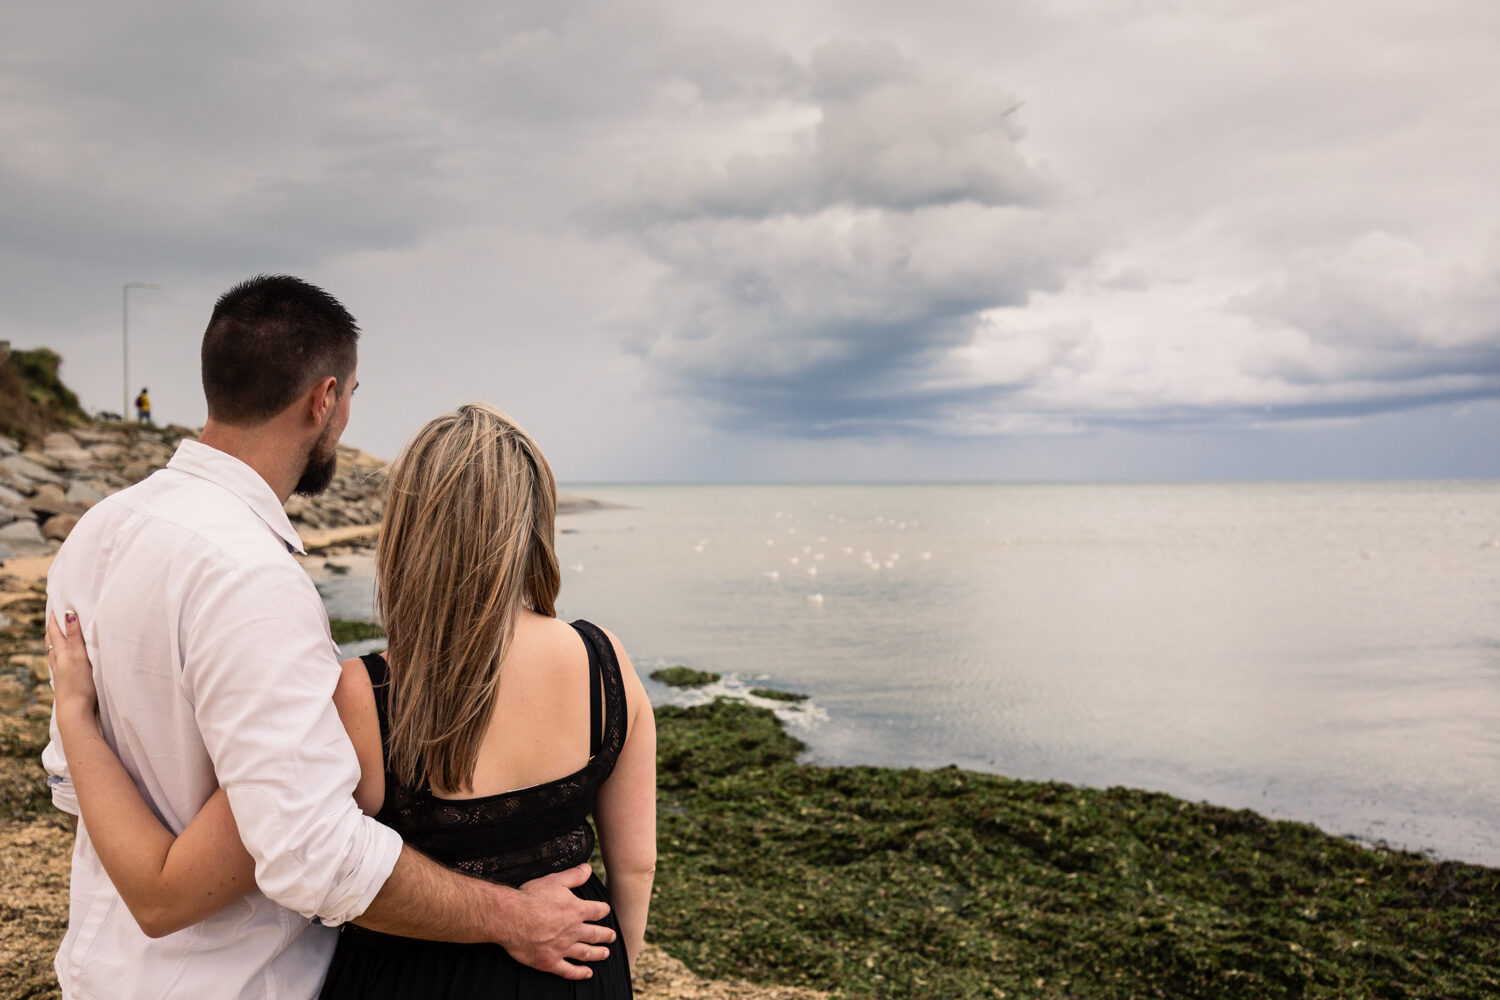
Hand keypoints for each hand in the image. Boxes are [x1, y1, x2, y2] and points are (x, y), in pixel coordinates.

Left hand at [46, 610, 97, 717]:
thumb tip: (68, 614)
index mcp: (60, 651)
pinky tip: (67, 657)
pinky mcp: (67, 680)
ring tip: (62, 632)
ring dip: (58, 640)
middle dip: (54, 626)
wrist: (76, 711)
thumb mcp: (78, 656)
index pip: (54, 629)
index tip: (58, 603)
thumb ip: (74, 636)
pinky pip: (62, 661)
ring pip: (56, 650)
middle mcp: (57, 660)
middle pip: (52, 639)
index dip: (55, 616)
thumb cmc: (79, 684)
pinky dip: (63, 653)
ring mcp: (61, 671)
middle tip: (58, 614)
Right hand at [500, 863, 614, 979]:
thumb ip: (573, 876)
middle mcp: (573, 931)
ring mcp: (562, 948)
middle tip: (612, 936)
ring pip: (586, 953)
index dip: (603, 910)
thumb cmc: (530, 897)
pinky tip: (587, 973)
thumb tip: (588, 868)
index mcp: (576, 910)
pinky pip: (568, 970)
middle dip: (606, 935)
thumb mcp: (554, 880)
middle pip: (596, 934)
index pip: (598, 911)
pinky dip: (579, 973)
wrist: (510, 918)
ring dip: (598, 954)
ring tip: (606, 953)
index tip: (605, 911)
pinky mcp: (550, 961)